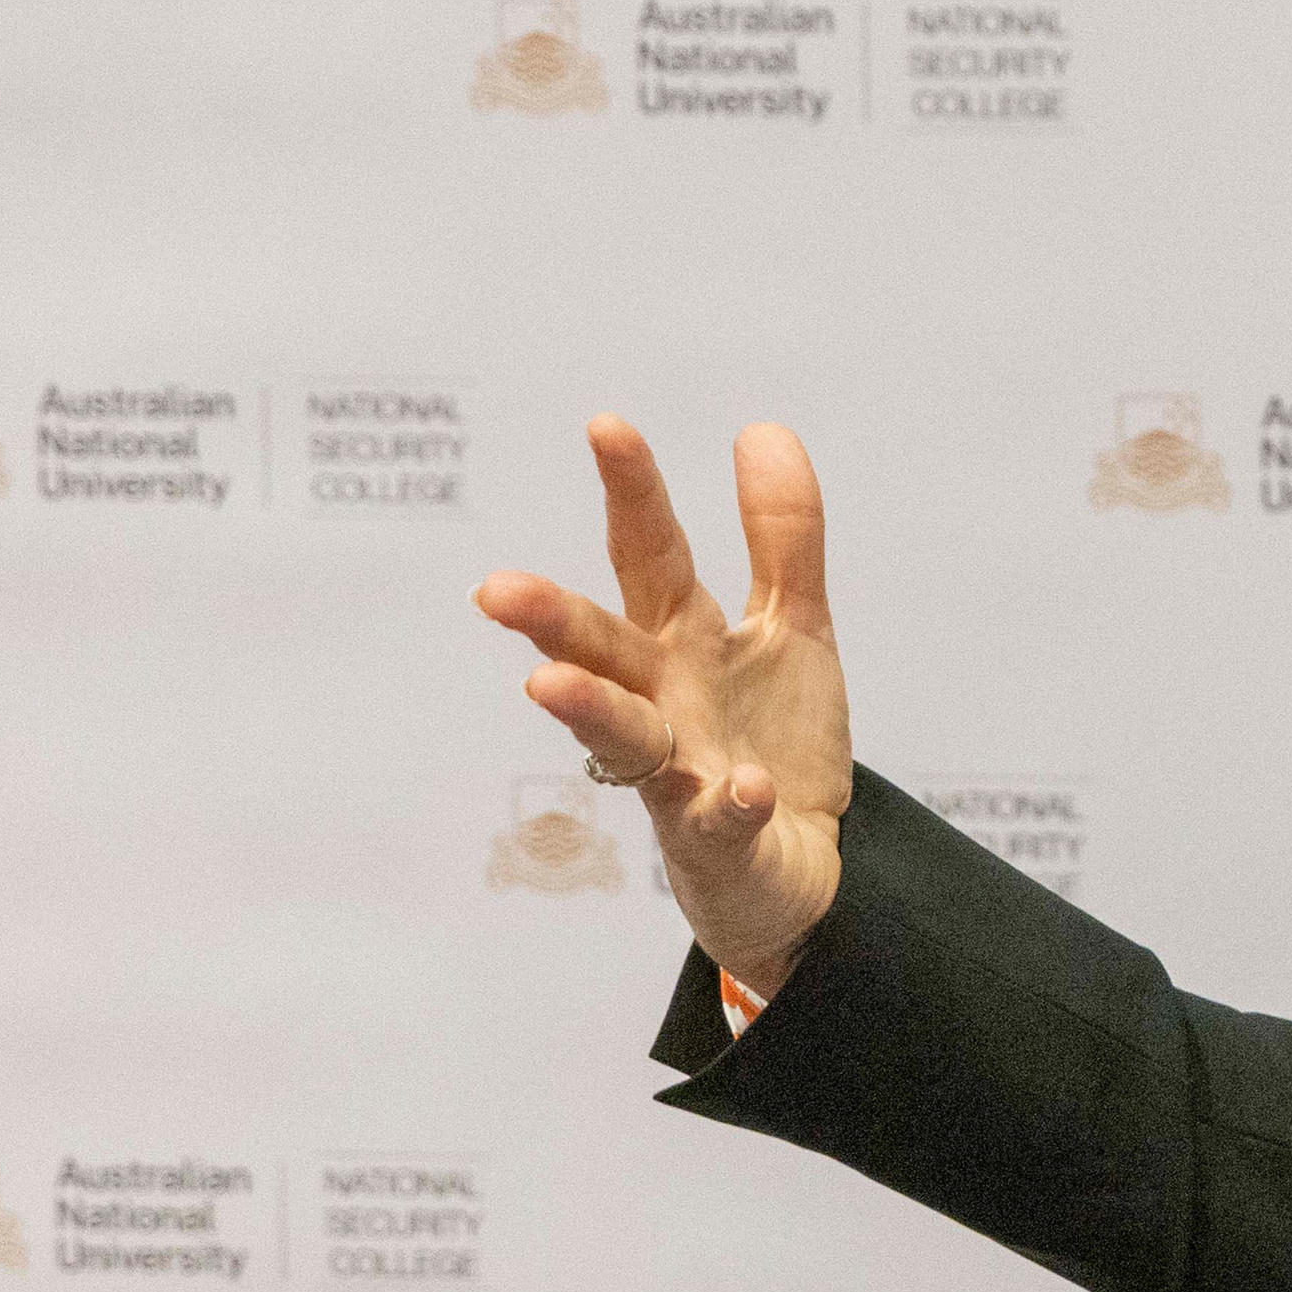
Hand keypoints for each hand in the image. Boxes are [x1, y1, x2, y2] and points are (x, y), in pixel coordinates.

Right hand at [473, 418, 853, 998]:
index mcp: (682, 640)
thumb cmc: (770, 739)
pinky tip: (746, 788)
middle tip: (496, 589)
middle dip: (553, 619)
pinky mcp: (721, 839)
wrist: (796, 865)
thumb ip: (781, 537)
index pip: (649, 555)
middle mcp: (665, 701)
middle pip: (605, 649)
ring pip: (625, 739)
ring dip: (590, 711)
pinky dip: (733, 804)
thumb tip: (760, 428)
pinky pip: (723, 819)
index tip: (608, 426)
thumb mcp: (792, 627)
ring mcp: (682, 774)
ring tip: (551, 683)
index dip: (633, 492)